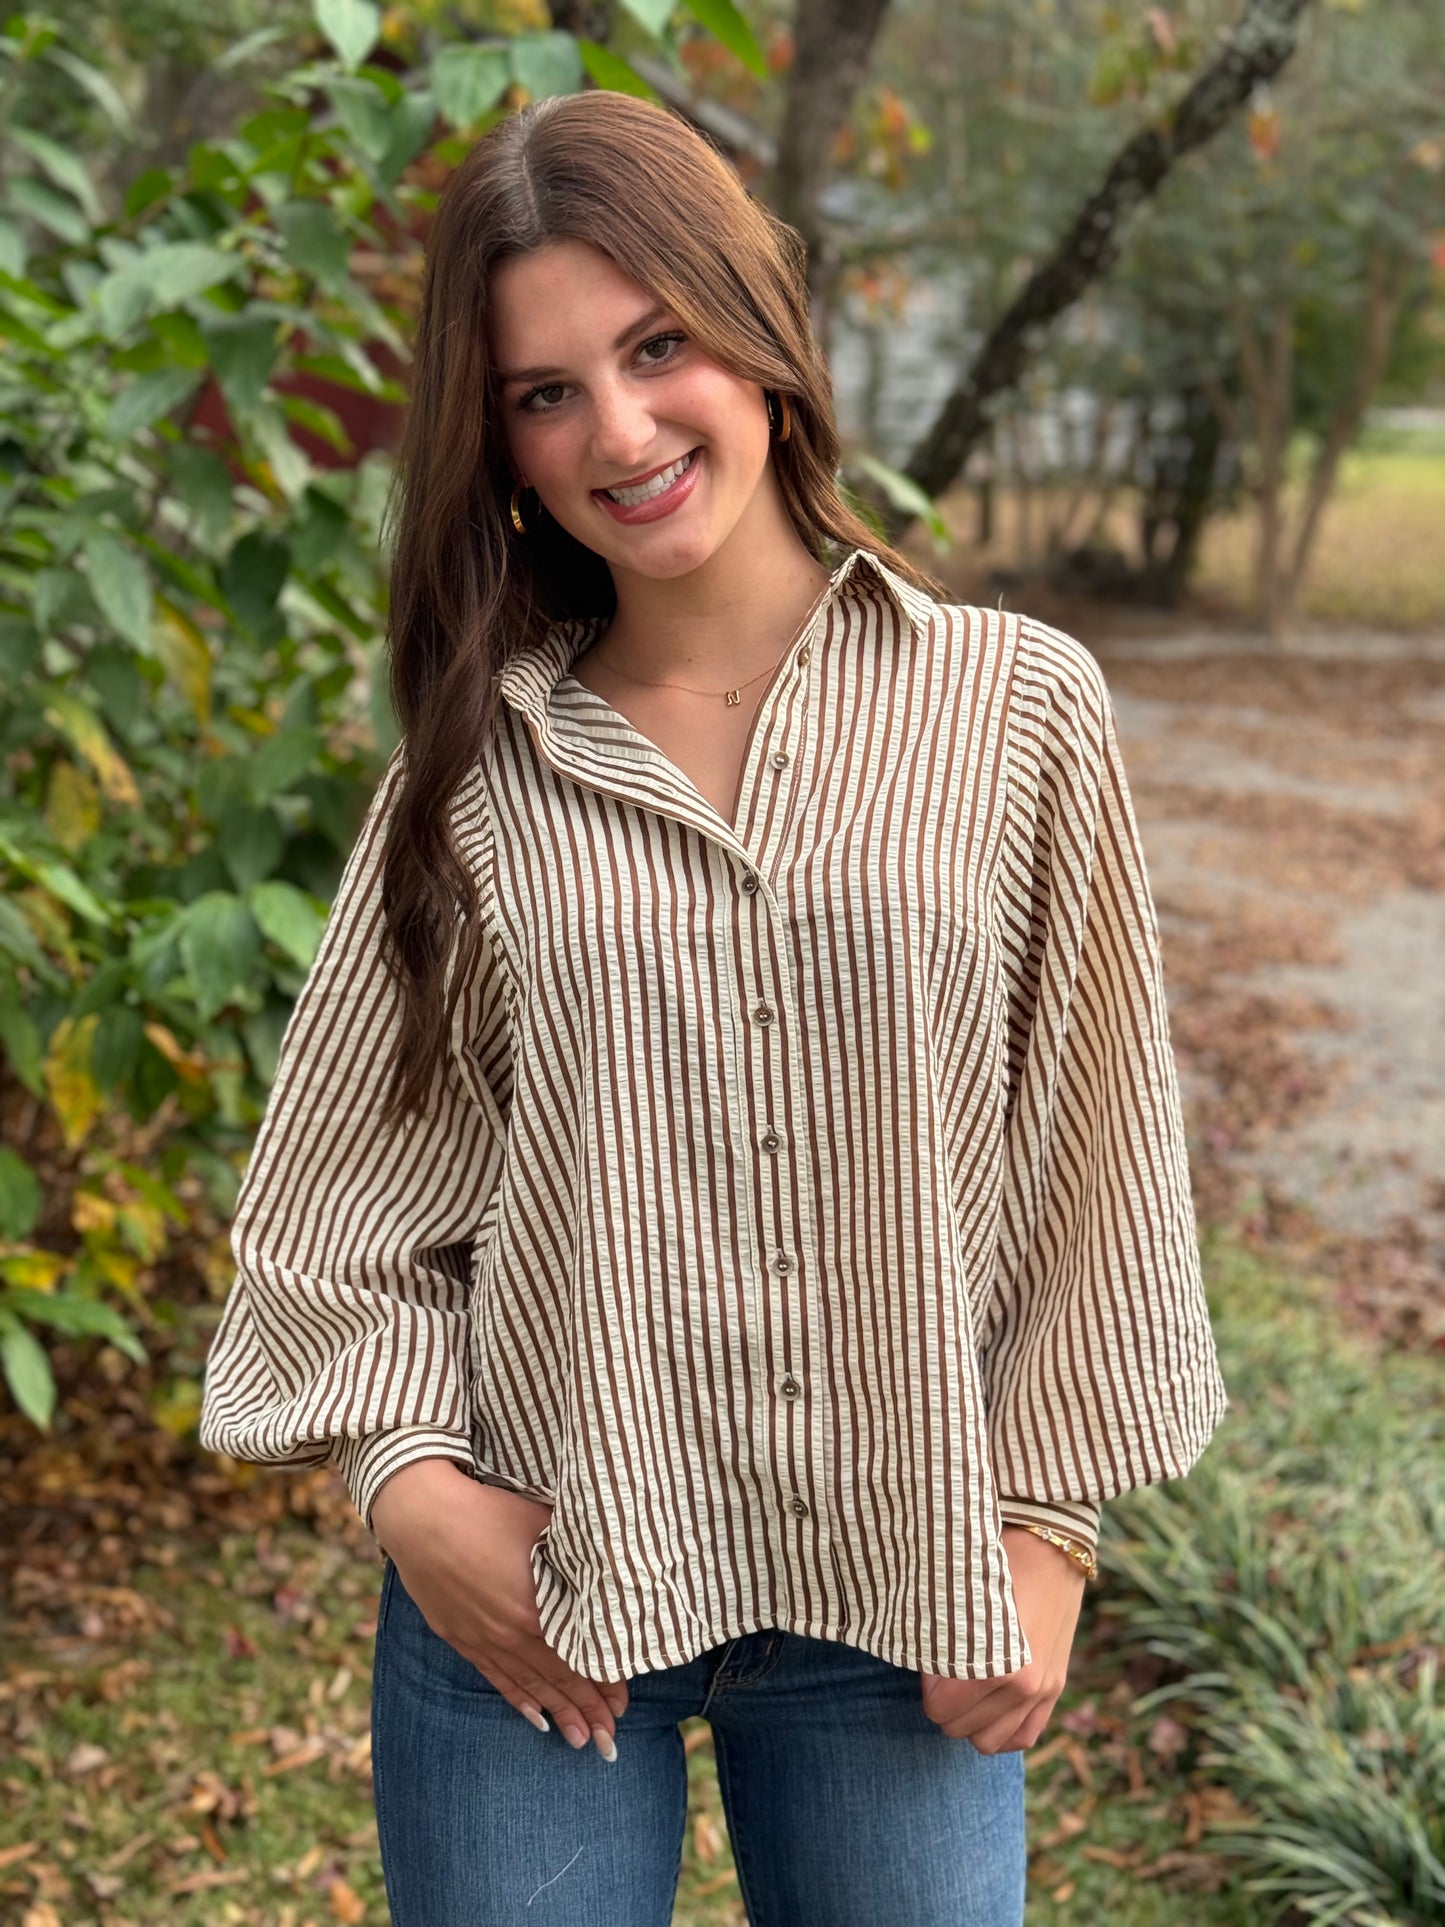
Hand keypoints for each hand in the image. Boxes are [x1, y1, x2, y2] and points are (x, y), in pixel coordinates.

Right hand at [370, 1459, 628, 1757]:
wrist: (423, 1518)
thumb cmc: (489, 1512)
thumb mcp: (543, 1526)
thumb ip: (575, 1556)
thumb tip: (610, 1568)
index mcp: (539, 1609)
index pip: (581, 1658)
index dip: (605, 1684)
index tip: (623, 1707)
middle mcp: (513, 1634)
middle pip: (559, 1681)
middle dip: (588, 1712)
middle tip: (610, 1742)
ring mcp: (484, 1639)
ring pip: (529, 1686)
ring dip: (558, 1714)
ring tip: (580, 1741)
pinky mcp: (460, 1637)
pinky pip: (495, 1678)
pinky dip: (518, 1700)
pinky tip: (535, 1718)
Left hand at [919, 1525, 1085, 1752]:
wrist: (1052, 1547)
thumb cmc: (998, 1561)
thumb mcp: (961, 1593)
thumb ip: (938, 1634)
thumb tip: (917, 1661)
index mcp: (1000, 1664)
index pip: (941, 1707)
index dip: (928, 1685)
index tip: (929, 1660)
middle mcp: (1025, 1686)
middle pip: (959, 1728)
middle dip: (943, 1703)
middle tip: (942, 1672)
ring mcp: (1044, 1690)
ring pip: (990, 1742)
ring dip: (970, 1722)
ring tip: (962, 1691)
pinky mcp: (1055, 1689)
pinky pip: (1024, 1736)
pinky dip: (1002, 1731)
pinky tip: (987, 1709)